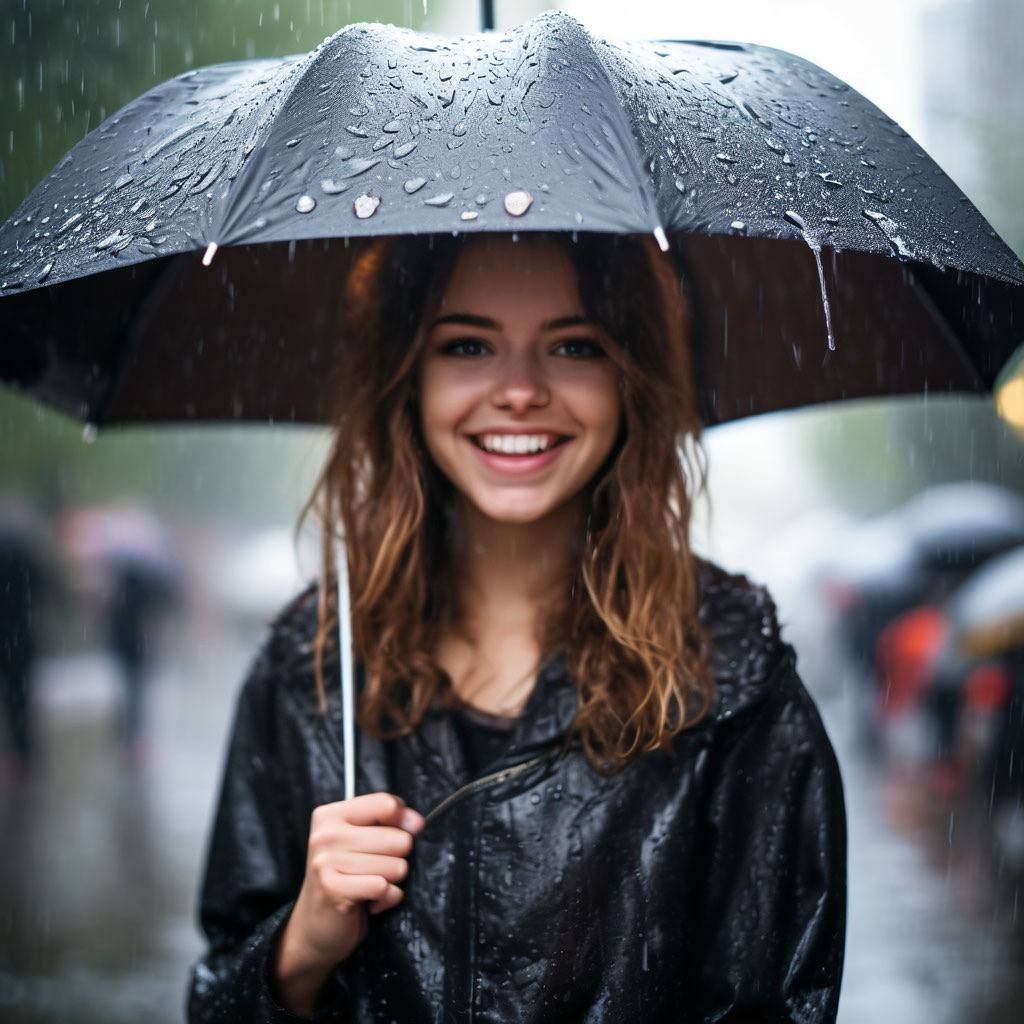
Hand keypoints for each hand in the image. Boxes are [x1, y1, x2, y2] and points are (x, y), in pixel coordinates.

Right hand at [272, 792, 424, 1011]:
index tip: (404, 834)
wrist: (314, 927)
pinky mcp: (332, 889)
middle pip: (399, 838)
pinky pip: (384, 888)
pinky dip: (387, 899)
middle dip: (397, 859)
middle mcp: (325, 834)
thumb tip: (416, 822)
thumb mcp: (362, 841)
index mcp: (332, 814)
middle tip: (375, 870)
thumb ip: (389, 823)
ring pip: (396, 866)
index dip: (405, 821)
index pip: (386, 804)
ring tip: (370, 885)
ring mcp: (326, 861)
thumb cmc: (346, 878)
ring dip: (391, 881)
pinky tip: (370, 901)